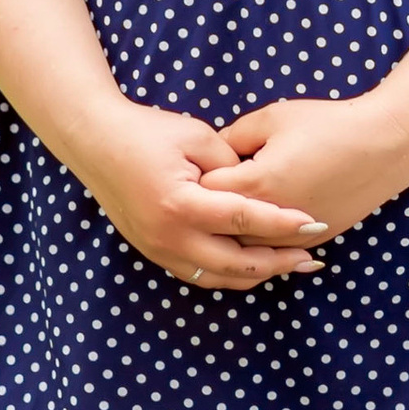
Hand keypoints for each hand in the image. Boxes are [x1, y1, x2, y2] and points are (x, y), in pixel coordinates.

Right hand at [67, 103, 324, 288]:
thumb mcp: (198, 135)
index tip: (313, 223)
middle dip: (278, 262)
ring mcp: (157, 248)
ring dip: (257, 274)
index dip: (282, 223)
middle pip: (236, 263)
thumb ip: (233, 165)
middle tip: (311, 257)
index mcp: (180, 203)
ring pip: (218, 278)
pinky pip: (198, 274)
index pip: (243, 219)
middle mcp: (168, 234)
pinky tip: (255, 265)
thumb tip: (261, 190)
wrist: (94, 141)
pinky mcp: (153, 252)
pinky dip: (230, 273)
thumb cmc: (147, 131)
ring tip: (290, 265)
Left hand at [208, 94, 408, 240]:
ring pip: (245, 246)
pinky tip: (259, 224)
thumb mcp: (271, 118)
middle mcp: (270, 219)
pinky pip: (275, 250)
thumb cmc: (328, 124)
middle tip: (205, 192)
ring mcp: (294, 236)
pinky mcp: (315, 241)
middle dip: (210, 209)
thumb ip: (232, 137)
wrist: (386, 144)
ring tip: (227, 211)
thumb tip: (212, 155)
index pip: (202, 192)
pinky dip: (262, 240)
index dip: (195, 178)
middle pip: (218, 227)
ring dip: (233, 231)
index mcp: (254, 185)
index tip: (199, 166)